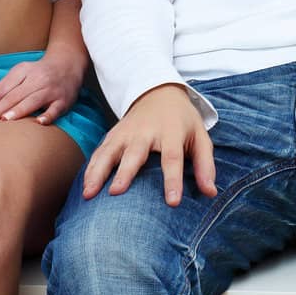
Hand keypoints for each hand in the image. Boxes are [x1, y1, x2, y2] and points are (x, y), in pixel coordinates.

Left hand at [0, 48, 85, 127]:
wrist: (68, 63)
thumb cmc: (38, 73)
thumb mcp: (21, 73)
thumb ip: (4, 89)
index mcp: (22, 71)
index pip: (2, 89)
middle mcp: (36, 79)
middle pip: (13, 96)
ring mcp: (50, 89)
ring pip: (33, 100)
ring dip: (19, 110)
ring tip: (5, 120)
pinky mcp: (64, 99)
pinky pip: (55, 108)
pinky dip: (48, 115)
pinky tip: (40, 123)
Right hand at [81, 84, 217, 207]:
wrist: (159, 92)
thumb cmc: (183, 121)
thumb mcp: (200, 137)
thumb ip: (205, 165)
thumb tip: (210, 193)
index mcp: (172, 132)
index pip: (173, 157)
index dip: (173, 180)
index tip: (172, 202)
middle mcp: (146, 132)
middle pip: (135, 153)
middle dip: (125, 172)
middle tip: (116, 192)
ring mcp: (126, 132)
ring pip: (110, 151)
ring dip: (98, 171)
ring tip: (89, 193)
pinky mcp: (113, 134)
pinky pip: (100, 151)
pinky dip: (91, 167)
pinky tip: (85, 186)